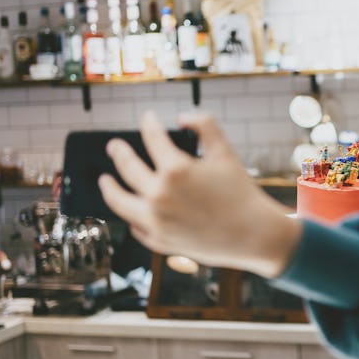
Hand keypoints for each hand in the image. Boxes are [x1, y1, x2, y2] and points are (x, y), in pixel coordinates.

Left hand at [98, 111, 301, 277]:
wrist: (253, 234)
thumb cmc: (242, 193)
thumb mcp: (226, 153)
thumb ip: (205, 126)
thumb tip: (183, 118)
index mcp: (175, 170)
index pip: (152, 138)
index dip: (149, 124)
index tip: (147, 118)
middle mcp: (159, 195)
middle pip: (127, 168)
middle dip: (119, 152)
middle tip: (114, 146)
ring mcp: (156, 221)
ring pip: (119, 202)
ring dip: (109, 188)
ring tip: (105, 180)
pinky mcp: (160, 240)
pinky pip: (136, 227)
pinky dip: (132, 217)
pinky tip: (132, 210)